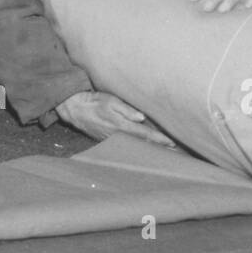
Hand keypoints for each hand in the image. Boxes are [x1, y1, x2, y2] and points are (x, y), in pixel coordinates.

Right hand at [54, 89, 175, 146]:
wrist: (76, 110)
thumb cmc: (94, 102)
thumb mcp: (111, 100)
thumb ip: (127, 109)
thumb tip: (141, 117)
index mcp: (122, 126)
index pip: (145, 134)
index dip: (159, 139)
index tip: (171, 143)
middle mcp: (119, 136)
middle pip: (143, 144)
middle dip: (158, 148)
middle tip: (175, 152)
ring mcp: (114, 140)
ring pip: (136, 146)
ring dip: (150, 149)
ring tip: (165, 151)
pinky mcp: (109, 140)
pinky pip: (128, 145)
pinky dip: (139, 147)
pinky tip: (146, 147)